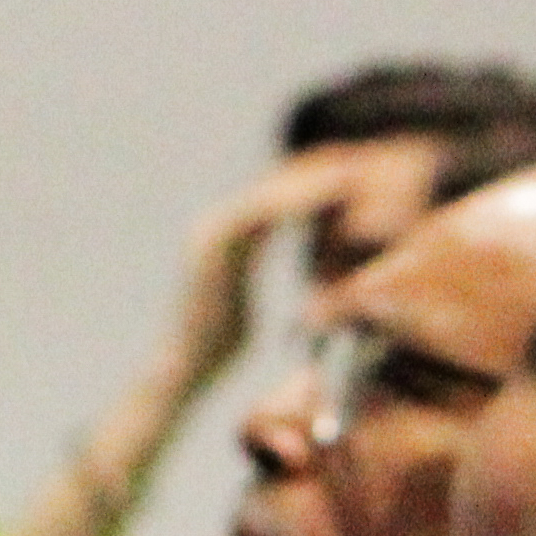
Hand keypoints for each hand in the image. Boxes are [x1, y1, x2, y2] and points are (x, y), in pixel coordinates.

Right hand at [171, 140, 436, 395]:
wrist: (180, 369)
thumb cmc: (213, 351)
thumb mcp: (246, 311)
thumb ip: (256, 285)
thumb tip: (276, 300)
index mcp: (222, 240)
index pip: (272, 202)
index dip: (310, 189)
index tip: (349, 183)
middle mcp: (214, 227)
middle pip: (271, 189)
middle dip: (313, 176)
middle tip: (355, 166)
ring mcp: (211, 232)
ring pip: (268, 195)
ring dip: (310, 184)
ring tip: (348, 176)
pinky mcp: (213, 244)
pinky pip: (260, 214)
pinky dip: (294, 205)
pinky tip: (326, 201)